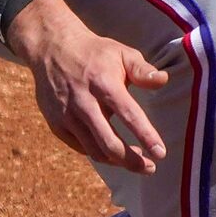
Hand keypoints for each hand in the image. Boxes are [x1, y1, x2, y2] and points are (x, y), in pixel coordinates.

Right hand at [4, 0, 170, 174]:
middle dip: (132, 161)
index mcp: (103, 83)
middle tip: (150, 168)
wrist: (52, 48)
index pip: (128, 114)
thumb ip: (142, 70)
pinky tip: (112, 151)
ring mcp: (66, 115)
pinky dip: (99, 153)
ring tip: (135, 161)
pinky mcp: (56, 124)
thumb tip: (163, 80)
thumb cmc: (95, 54)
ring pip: (95, 150)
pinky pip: (81, 147)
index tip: (161, 153)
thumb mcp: (121, 54)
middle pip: (109, 143)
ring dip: (118, 161)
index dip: (146, 136)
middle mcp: (83, 102)